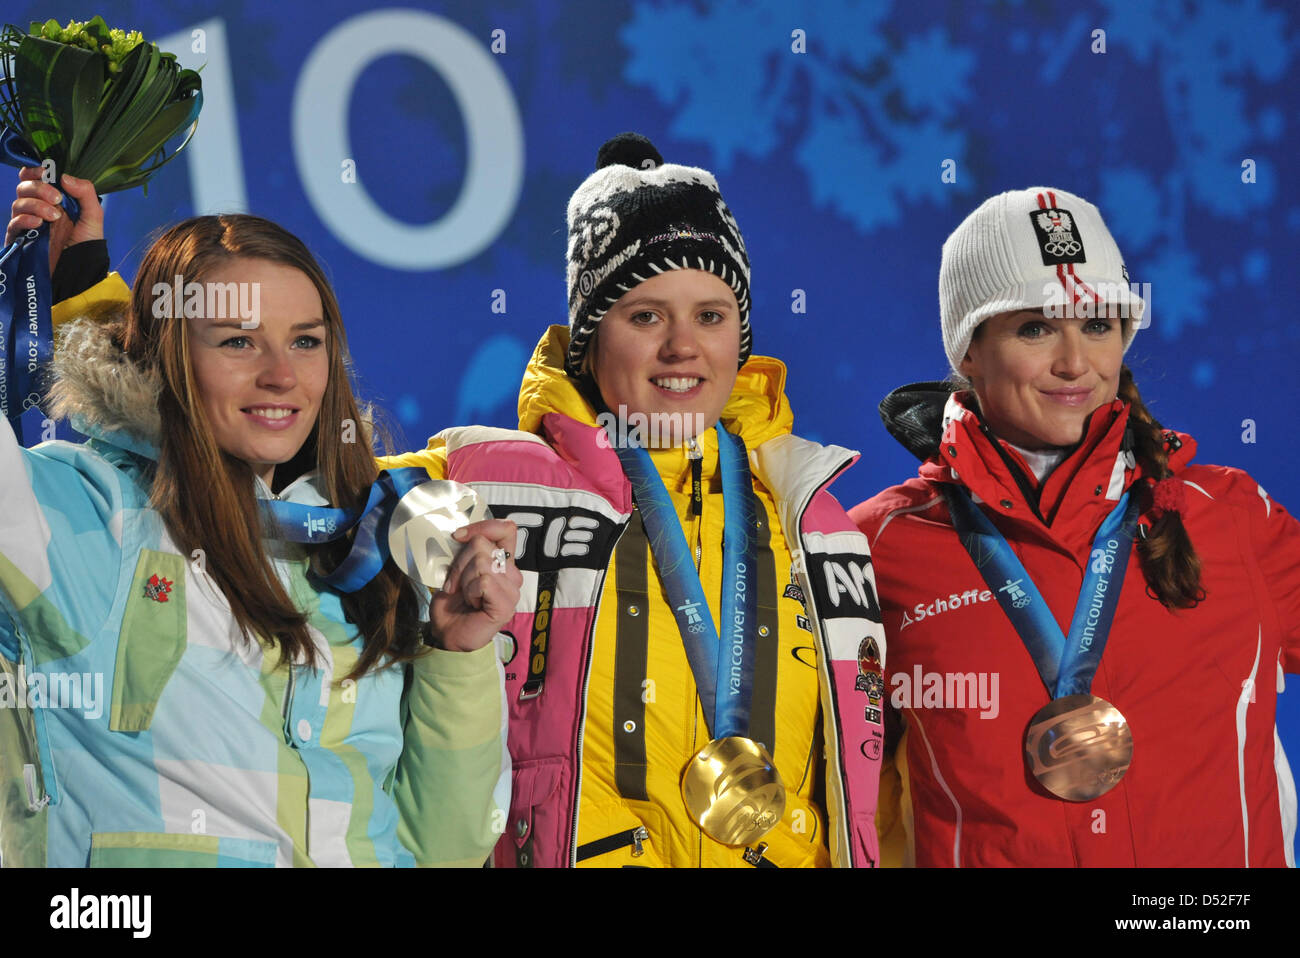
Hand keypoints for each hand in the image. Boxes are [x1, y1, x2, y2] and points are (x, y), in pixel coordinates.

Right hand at [6, 168, 104, 273]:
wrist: (81, 270)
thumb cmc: (86, 243)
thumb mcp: (93, 215)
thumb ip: (84, 192)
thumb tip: (64, 176)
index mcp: (52, 199)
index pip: (33, 177)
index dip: (35, 171)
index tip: (46, 172)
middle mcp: (37, 208)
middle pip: (24, 187)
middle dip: (39, 188)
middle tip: (57, 199)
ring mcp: (27, 223)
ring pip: (18, 203)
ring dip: (36, 205)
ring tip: (54, 216)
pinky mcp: (20, 238)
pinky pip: (13, 223)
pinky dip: (25, 219)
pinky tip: (38, 223)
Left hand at [427, 519, 521, 652]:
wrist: (447, 633)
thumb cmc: (452, 603)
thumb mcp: (456, 569)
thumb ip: (466, 550)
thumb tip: (461, 533)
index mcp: (502, 561)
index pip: (507, 529)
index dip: (483, 526)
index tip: (458, 536)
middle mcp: (512, 574)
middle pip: (482, 545)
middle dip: (460, 564)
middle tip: (457, 585)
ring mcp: (512, 590)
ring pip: (482, 563)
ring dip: (463, 580)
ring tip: (465, 596)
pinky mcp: (507, 605)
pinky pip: (484, 582)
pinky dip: (469, 592)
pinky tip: (472, 604)